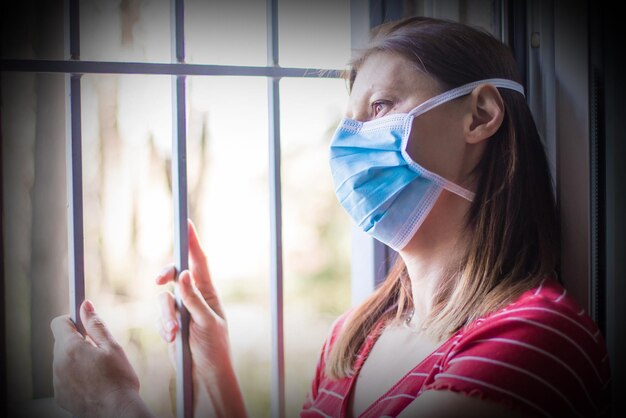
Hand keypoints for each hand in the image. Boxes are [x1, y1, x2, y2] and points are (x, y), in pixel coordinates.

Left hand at [51, 300, 152, 417]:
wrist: (117, 412)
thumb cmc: (119, 379)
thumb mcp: (112, 347)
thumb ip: (96, 325)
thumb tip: (85, 305)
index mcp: (70, 348)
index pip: (59, 323)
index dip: (72, 319)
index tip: (84, 323)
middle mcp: (58, 364)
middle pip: (62, 342)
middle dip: (78, 341)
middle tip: (99, 350)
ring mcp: (57, 381)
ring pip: (63, 360)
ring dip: (77, 359)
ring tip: (99, 369)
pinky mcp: (60, 395)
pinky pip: (64, 377)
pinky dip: (75, 375)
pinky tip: (93, 382)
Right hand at [156, 220, 246, 417]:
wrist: (204, 375)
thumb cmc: (214, 348)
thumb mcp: (207, 322)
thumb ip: (193, 299)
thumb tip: (183, 274)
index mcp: (209, 292)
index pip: (200, 261)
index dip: (192, 242)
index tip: (185, 223)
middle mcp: (194, 296)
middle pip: (175, 274)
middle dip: (165, 275)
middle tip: (159, 280)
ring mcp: (181, 310)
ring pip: (163, 299)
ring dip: (165, 315)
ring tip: (172, 333)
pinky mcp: (169, 323)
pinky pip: (158, 316)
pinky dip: (161, 326)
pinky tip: (170, 339)